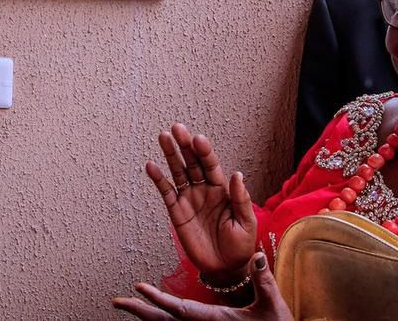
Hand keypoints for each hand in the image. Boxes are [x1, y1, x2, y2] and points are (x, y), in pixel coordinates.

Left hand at [112, 252, 291, 319]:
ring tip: (129, 304)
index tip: (138, 288)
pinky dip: (163, 320)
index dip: (157, 300)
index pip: (179, 310)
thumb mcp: (273, 305)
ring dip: (148, 316)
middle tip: (117, 301)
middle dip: (140, 312)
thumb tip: (256, 255)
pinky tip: (156, 315)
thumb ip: (263, 280)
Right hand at [146, 124, 256, 280]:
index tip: (198, 139)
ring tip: (163, 137)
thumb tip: (236, 174)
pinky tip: (151, 166)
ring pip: (178, 172)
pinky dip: (158, 179)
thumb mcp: (246, 223)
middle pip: (192, 162)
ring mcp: (189, 199)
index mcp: (222, 190)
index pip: (211, 165)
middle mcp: (204, 190)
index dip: (204, 151)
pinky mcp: (176, 212)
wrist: (225, 269)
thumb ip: (240, 199)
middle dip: (185, 145)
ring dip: (170, 155)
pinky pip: (166, 192)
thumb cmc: (240, 246)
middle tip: (177, 129)